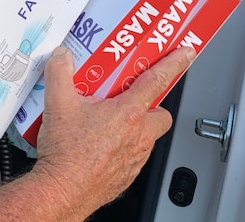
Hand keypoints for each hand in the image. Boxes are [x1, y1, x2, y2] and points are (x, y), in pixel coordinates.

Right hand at [31, 46, 195, 214]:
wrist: (62, 191)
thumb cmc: (67, 154)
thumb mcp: (58, 103)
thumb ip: (60, 73)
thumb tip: (62, 57)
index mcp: (128, 113)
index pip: (158, 80)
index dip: (174, 63)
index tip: (186, 53)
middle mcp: (138, 136)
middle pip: (160, 114)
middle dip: (150, 105)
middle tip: (127, 99)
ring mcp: (135, 158)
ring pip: (146, 137)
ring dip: (134, 128)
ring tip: (107, 123)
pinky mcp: (126, 176)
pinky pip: (132, 157)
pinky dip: (121, 149)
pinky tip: (99, 146)